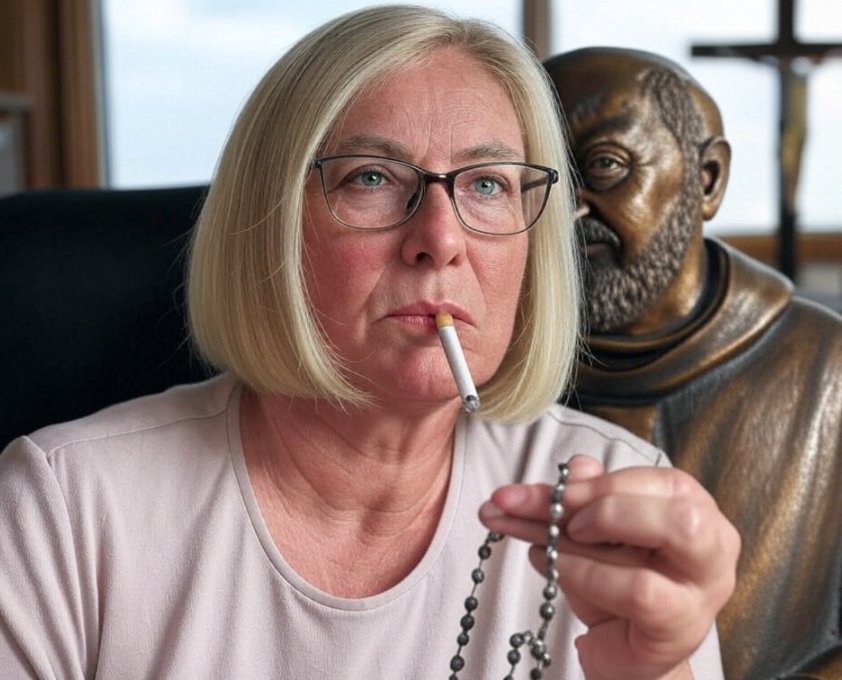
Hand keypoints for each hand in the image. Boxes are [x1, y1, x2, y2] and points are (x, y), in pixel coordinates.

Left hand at [479, 455, 739, 679]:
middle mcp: (713, 540)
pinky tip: (550, 566)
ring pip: (660, 536)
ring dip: (587, 538)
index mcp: (694, 505)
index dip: (596, 481)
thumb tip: (575, 466)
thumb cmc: (612, 585)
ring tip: (541, 543)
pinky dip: (585, 573)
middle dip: (605, 500)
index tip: (540, 491)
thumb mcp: (588, 533)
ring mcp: (705, 585)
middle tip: (557, 518)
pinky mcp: (682, 623)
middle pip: (676, 501)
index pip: (656, 478)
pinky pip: (637, 588)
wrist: (620, 651)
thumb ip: (582, 496)